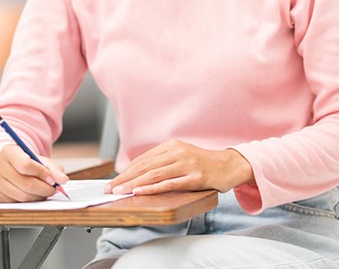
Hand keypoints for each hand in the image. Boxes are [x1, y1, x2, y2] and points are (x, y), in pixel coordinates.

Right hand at [0, 144, 68, 202]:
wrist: (8, 164)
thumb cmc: (25, 160)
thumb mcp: (39, 159)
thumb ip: (53, 168)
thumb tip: (63, 180)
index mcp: (9, 152)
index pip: (26, 165)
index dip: (42, 174)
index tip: (53, 179)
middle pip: (25, 183)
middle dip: (44, 189)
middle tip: (54, 189)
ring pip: (22, 196)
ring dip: (38, 196)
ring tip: (46, 192)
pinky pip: (16, 203)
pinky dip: (29, 201)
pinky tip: (34, 195)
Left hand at [104, 139, 253, 195]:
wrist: (229, 166)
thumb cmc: (203, 164)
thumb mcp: (182, 156)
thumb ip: (163, 161)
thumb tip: (138, 174)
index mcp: (172, 145)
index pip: (143, 159)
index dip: (126, 171)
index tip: (112, 181)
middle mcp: (178, 152)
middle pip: (146, 166)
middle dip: (125, 178)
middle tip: (109, 188)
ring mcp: (187, 164)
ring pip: (154, 174)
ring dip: (133, 184)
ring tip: (119, 192)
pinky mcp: (195, 177)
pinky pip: (169, 183)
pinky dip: (152, 188)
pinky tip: (140, 191)